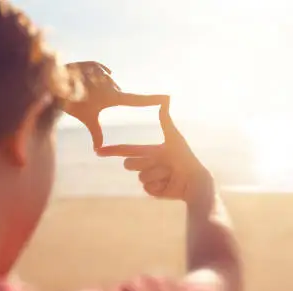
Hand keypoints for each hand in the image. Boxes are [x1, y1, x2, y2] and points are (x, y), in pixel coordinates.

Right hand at [63, 61, 165, 148]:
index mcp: (114, 97)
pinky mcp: (92, 65)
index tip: (169, 98)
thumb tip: (98, 150)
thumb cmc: (73, 103)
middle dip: (103, 92)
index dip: (152, 99)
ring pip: (104, 81)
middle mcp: (112, 85)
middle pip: (116, 90)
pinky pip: (94, 70)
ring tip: (83, 88)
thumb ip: (96, 132)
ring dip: (91, 86)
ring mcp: (103, 74)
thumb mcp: (87, 118)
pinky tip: (82, 76)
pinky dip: (88, 74)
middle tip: (90, 96)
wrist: (55, 87)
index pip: (137, 100)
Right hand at [95, 100, 213, 202]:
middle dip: (143, 163)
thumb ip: (165, 120)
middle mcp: (148, 165)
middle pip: (129, 164)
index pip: (127, 150)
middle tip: (162, 163)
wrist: (194, 179)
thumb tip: (166, 97)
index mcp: (150, 152)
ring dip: (157, 174)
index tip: (98, 151)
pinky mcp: (154, 191)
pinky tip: (169, 184)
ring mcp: (150, 179)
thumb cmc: (186, 157)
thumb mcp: (173, 138)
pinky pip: (146, 189)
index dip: (112, 150)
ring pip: (141, 177)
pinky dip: (158, 185)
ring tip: (171, 173)